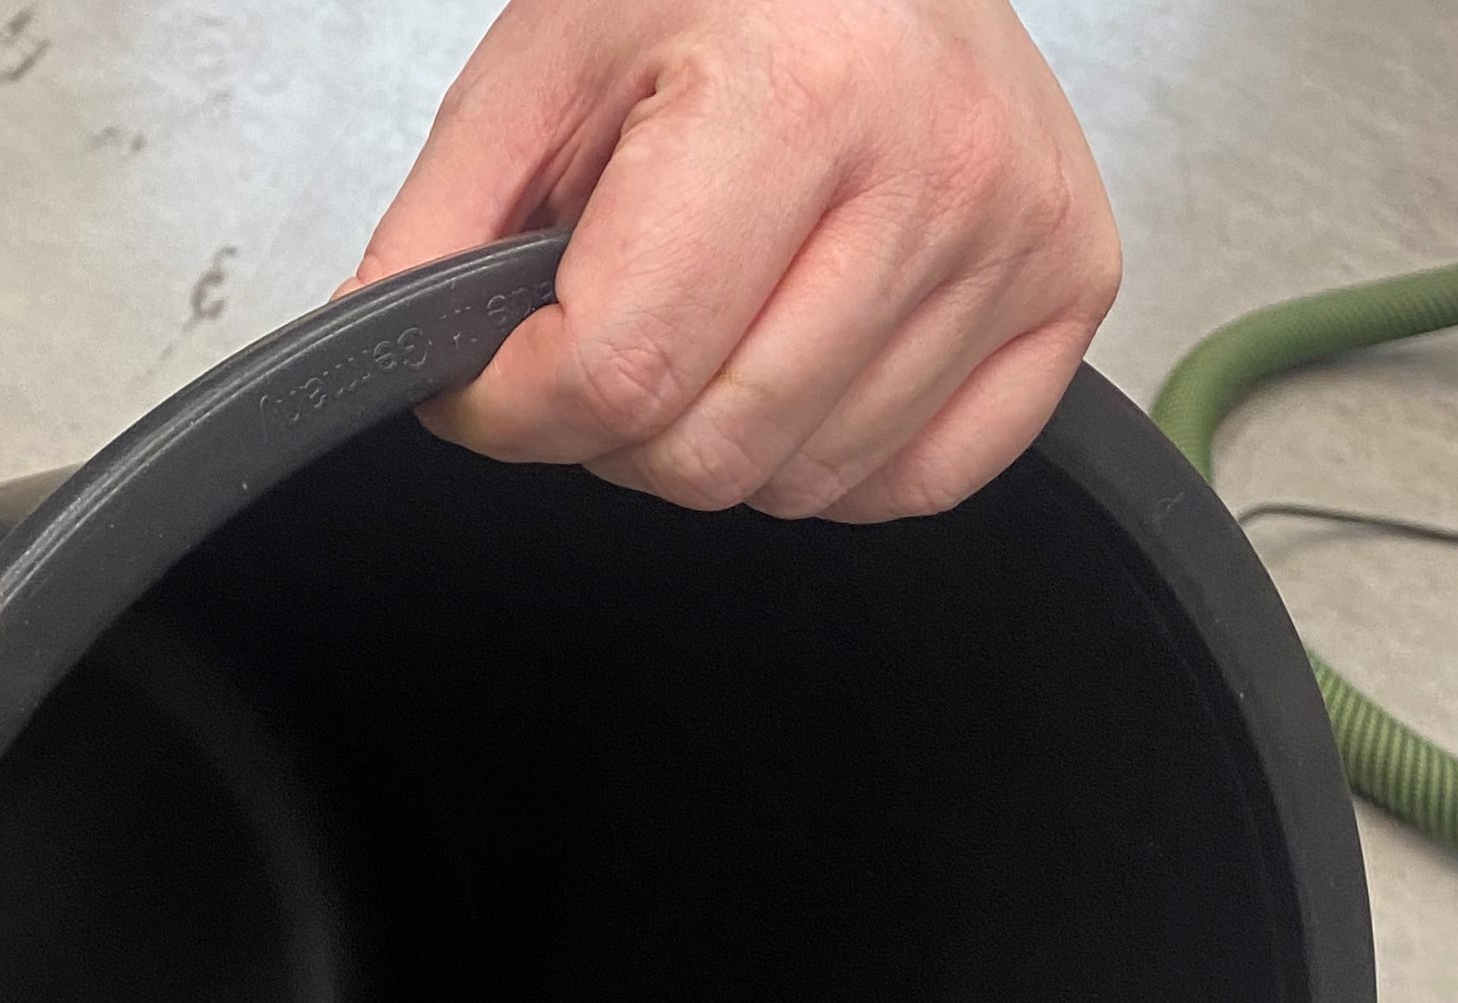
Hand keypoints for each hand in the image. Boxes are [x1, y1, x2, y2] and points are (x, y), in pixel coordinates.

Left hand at [353, 0, 1120, 519]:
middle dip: (611, 432)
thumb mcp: (543, 65)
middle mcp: (934, 163)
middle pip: (709, 452)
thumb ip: (441, 229)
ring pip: (801, 481)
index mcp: (795, 92)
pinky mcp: (1074, 281)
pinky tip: (798, 355)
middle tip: (603, 336)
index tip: (487, 379)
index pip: (621, 367)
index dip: (514, 409)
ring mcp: (1018, 231)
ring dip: (716, 442)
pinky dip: (832, 457)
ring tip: (712, 314)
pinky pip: (919, 480)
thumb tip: (383, 358)